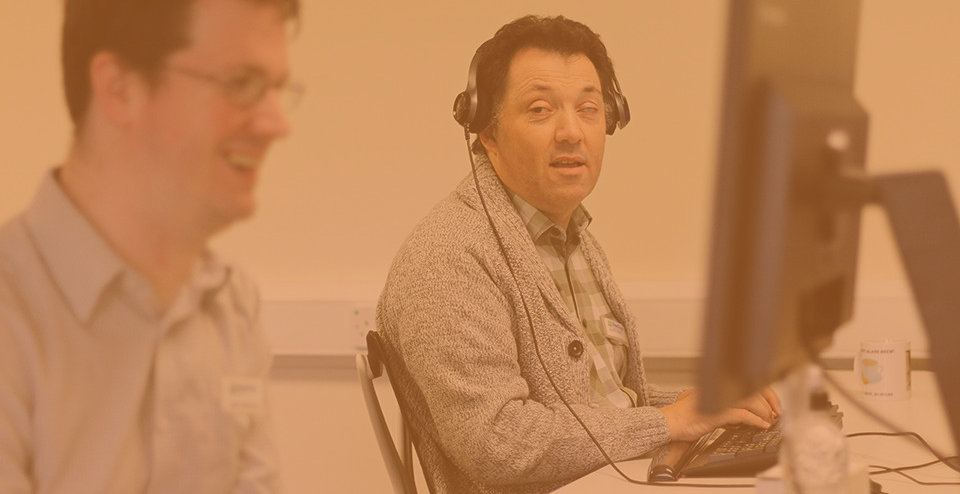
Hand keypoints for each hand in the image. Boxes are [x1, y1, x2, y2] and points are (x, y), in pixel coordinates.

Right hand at [659, 387, 781, 441]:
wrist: (668, 423)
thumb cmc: (684, 418)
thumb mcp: (708, 408)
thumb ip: (726, 409)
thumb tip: (744, 417)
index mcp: (717, 385)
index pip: (747, 382)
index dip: (764, 392)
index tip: (773, 404)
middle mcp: (718, 389)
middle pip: (753, 389)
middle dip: (769, 402)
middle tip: (775, 415)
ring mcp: (717, 400)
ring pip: (750, 401)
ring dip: (763, 412)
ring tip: (768, 422)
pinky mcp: (715, 413)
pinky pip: (741, 415)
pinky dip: (755, 420)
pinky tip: (761, 426)